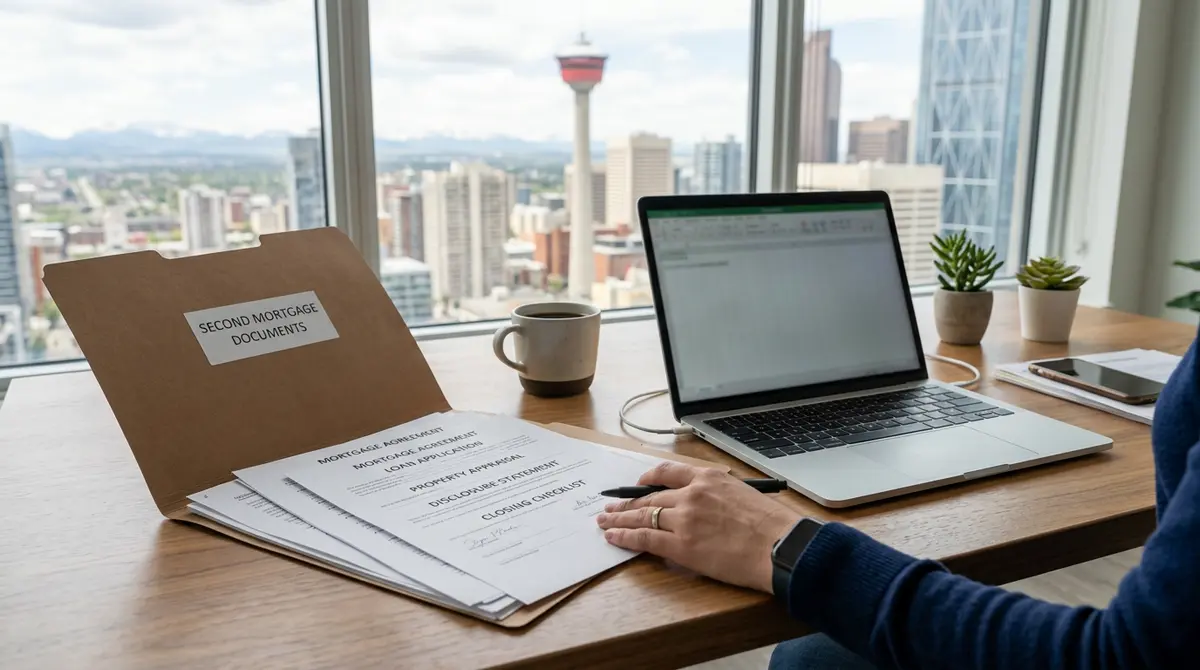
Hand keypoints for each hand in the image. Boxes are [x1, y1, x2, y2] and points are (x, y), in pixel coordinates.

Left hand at [596, 461, 802, 592]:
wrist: (779, 546)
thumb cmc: (771, 525)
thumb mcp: (743, 494)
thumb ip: (717, 495)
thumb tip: (701, 507)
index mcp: (708, 477)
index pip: (669, 472)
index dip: (648, 478)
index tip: (638, 483)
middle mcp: (691, 493)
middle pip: (650, 497)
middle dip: (628, 503)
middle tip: (611, 506)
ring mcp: (683, 518)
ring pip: (643, 515)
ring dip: (620, 518)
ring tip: (605, 521)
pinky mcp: (680, 545)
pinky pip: (644, 538)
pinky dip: (625, 537)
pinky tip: (613, 537)